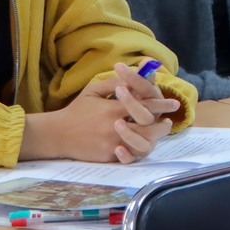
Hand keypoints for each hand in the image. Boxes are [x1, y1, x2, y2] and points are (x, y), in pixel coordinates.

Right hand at [21, 69, 180, 163]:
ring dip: (153, 138)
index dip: (161, 104)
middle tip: (168, 120)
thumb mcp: (94, 91)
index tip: (173, 103)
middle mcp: (114, 126)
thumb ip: (116, 82)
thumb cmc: (77, 110)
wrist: (56, 134)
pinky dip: (139, 151)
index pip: (144, 105)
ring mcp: (111, 143)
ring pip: (142, 143)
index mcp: (113, 108)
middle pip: (148, 127)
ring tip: (159, 131)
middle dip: (161, 124)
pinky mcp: (107, 156)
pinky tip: (144, 145)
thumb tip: (138, 72)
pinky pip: (129, 157)